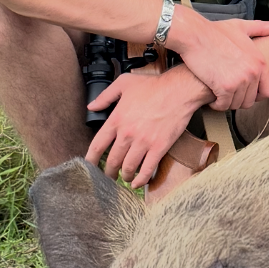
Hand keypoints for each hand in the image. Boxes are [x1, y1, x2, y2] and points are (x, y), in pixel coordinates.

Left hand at [86, 66, 200, 184]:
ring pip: (128, 168)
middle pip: (112, 161)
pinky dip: (141, 180)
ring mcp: (143, 142)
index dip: (90, 160)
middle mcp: (127, 134)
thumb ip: (105, 96)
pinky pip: (147, 170)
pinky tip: (138, 183)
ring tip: (124, 178)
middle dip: (108, 172)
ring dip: (124, 176)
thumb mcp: (124, 83)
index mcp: (116, 120)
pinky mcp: (159, 148)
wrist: (179, 91)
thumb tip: (91, 106)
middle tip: (108, 176)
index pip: (97, 145)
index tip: (89, 166)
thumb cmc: (153, 86)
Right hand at [163, 6, 268, 110]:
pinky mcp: (225, 87)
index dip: (256, 96)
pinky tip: (212, 96)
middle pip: (250, 101)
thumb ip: (260, 28)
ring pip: (237, 104)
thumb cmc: (215, 32)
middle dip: (238, 99)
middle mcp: (253, 73)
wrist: (195, 35)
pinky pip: (224, 105)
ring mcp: (240, 81)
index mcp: (260, 62)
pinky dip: (217, 104)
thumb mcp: (240, 27)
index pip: (267, 91)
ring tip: (219, 94)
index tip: (244, 93)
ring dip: (227, 102)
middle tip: (227, 94)